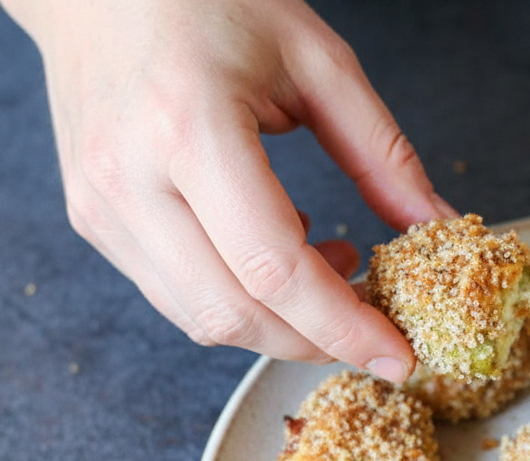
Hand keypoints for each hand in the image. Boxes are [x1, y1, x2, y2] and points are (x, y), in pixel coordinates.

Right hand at [1, 0, 455, 380]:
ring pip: (200, 319)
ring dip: (279, 325)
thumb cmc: (206, 0)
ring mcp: (101, 208)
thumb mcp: (316, 59)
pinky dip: (239, 299)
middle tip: (373, 324)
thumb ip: (381, 151)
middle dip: (316, 340)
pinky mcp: (94, 222)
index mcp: (188, 127)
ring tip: (330, 269)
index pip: (273, 269)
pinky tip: (276, 255)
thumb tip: (435, 224)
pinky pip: (174, 294)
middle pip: (233, 315)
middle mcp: (131, 179)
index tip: (398, 356)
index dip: (343, 326)